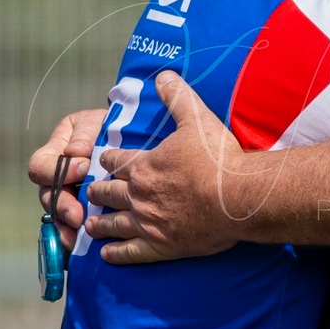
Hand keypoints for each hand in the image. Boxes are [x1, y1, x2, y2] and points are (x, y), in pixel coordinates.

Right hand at [29, 107, 107, 249]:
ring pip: (56, 214)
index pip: (41, 164)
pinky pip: (67, 227)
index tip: (82, 168)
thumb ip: (85, 133)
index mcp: (57, 149)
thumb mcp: (99, 122)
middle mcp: (56, 175)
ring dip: (66, 224)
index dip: (57, 170)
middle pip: (47, 194)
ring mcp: (67, 194)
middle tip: (77, 216)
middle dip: (62, 205)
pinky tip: (77, 244)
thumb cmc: (114, 128)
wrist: (135, 143)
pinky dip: (70, 236)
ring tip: (77, 235)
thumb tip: (73, 151)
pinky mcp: (79, 211)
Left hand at [82, 70, 251, 263]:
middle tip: (92, 192)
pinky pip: (130, 252)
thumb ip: (177, 96)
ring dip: (99, 223)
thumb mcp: (197, 118)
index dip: (107, 160)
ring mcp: (148, 223)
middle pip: (108, 192)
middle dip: (98, 191)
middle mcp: (139, 195)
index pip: (115, 161)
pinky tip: (106, 255)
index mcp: (144, 166)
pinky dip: (116, 254)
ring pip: (113, 223)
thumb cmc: (219, 159)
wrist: (239, 198)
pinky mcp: (161, 246)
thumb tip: (163, 74)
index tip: (102, 161)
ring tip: (90, 224)